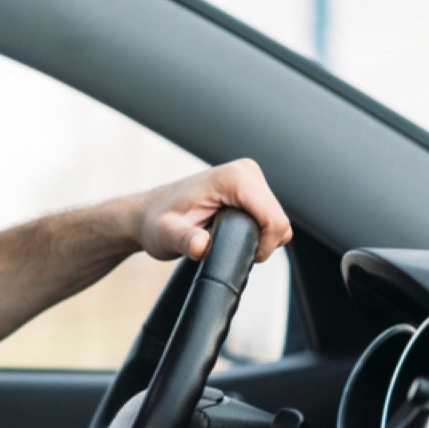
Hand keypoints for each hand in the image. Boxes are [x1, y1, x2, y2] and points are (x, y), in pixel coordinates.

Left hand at [133, 159, 291, 261]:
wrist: (149, 213)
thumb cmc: (157, 222)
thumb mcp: (166, 235)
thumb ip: (184, 241)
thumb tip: (201, 246)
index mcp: (233, 178)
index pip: (274, 219)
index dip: (263, 246)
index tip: (239, 256)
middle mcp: (246, 171)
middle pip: (279, 221)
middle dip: (258, 242)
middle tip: (223, 246)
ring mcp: (250, 176)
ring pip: (277, 220)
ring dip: (256, 236)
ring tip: (222, 236)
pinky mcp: (252, 187)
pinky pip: (270, 217)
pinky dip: (256, 230)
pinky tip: (229, 230)